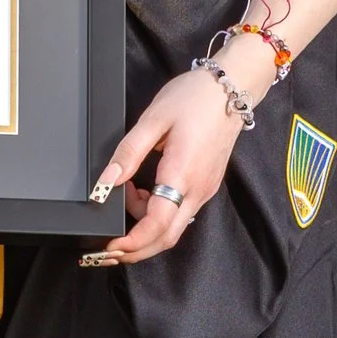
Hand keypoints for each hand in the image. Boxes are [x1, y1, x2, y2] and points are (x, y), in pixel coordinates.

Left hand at [82, 56, 261, 267]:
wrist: (232, 88)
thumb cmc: (194, 98)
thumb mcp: (154, 119)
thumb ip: (128, 153)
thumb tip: (105, 183)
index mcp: (182, 175)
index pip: (157, 225)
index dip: (131, 242)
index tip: (109, 246)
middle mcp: (198, 191)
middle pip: (166, 238)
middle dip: (135, 249)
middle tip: (106, 246)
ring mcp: (205, 190)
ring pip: (172, 226)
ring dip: (144, 224)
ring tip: (125, 191)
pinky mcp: (206, 185)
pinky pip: (180, 212)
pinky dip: (157, 212)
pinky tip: (142, 190)